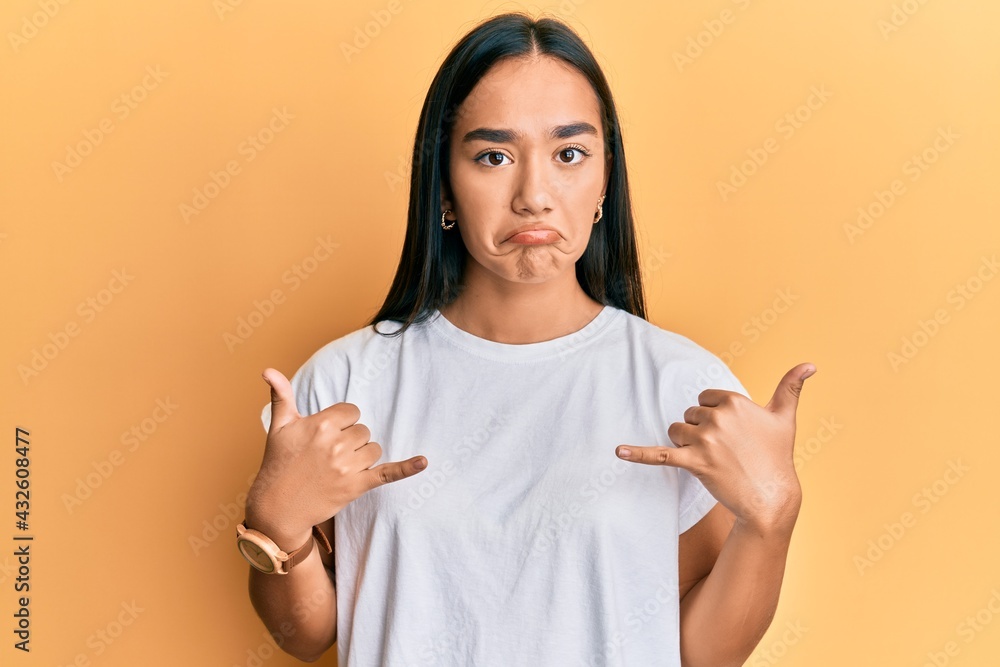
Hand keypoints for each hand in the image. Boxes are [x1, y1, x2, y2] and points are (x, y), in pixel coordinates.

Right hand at [245, 368, 427, 545]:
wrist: (277, 508)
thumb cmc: (278, 464)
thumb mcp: (279, 427)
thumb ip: (281, 396)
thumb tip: (268, 369)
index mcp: (320, 425)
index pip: (351, 411)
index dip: (342, 422)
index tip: (327, 435)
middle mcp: (336, 444)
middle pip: (363, 430)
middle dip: (350, 440)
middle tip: (328, 455)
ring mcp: (348, 467)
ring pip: (373, 449)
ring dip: (362, 456)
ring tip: (338, 467)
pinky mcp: (356, 487)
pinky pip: (387, 473)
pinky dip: (407, 468)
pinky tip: (424, 462)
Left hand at [615, 363, 815, 531]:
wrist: (770, 498)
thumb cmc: (776, 457)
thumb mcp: (785, 418)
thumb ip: (791, 387)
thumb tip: (811, 364)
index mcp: (734, 402)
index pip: (705, 398)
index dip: (714, 415)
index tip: (731, 432)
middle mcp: (718, 418)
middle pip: (689, 415)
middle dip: (701, 431)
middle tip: (725, 450)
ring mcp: (705, 441)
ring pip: (676, 431)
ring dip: (686, 444)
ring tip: (712, 459)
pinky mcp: (693, 463)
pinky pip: (660, 455)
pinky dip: (638, 453)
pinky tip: (618, 452)